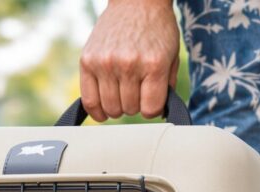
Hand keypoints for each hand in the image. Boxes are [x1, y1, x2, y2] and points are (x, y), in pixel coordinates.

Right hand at [80, 0, 179, 121]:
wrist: (136, 2)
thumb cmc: (156, 29)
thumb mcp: (172, 55)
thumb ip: (167, 86)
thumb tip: (157, 113)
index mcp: (154, 64)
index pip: (150, 109)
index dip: (152, 109)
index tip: (151, 100)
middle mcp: (128, 64)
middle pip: (129, 109)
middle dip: (134, 105)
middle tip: (136, 91)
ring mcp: (105, 63)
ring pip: (110, 108)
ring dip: (117, 107)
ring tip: (122, 94)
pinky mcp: (87, 62)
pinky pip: (89, 101)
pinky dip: (97, 112)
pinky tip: (103, 112)